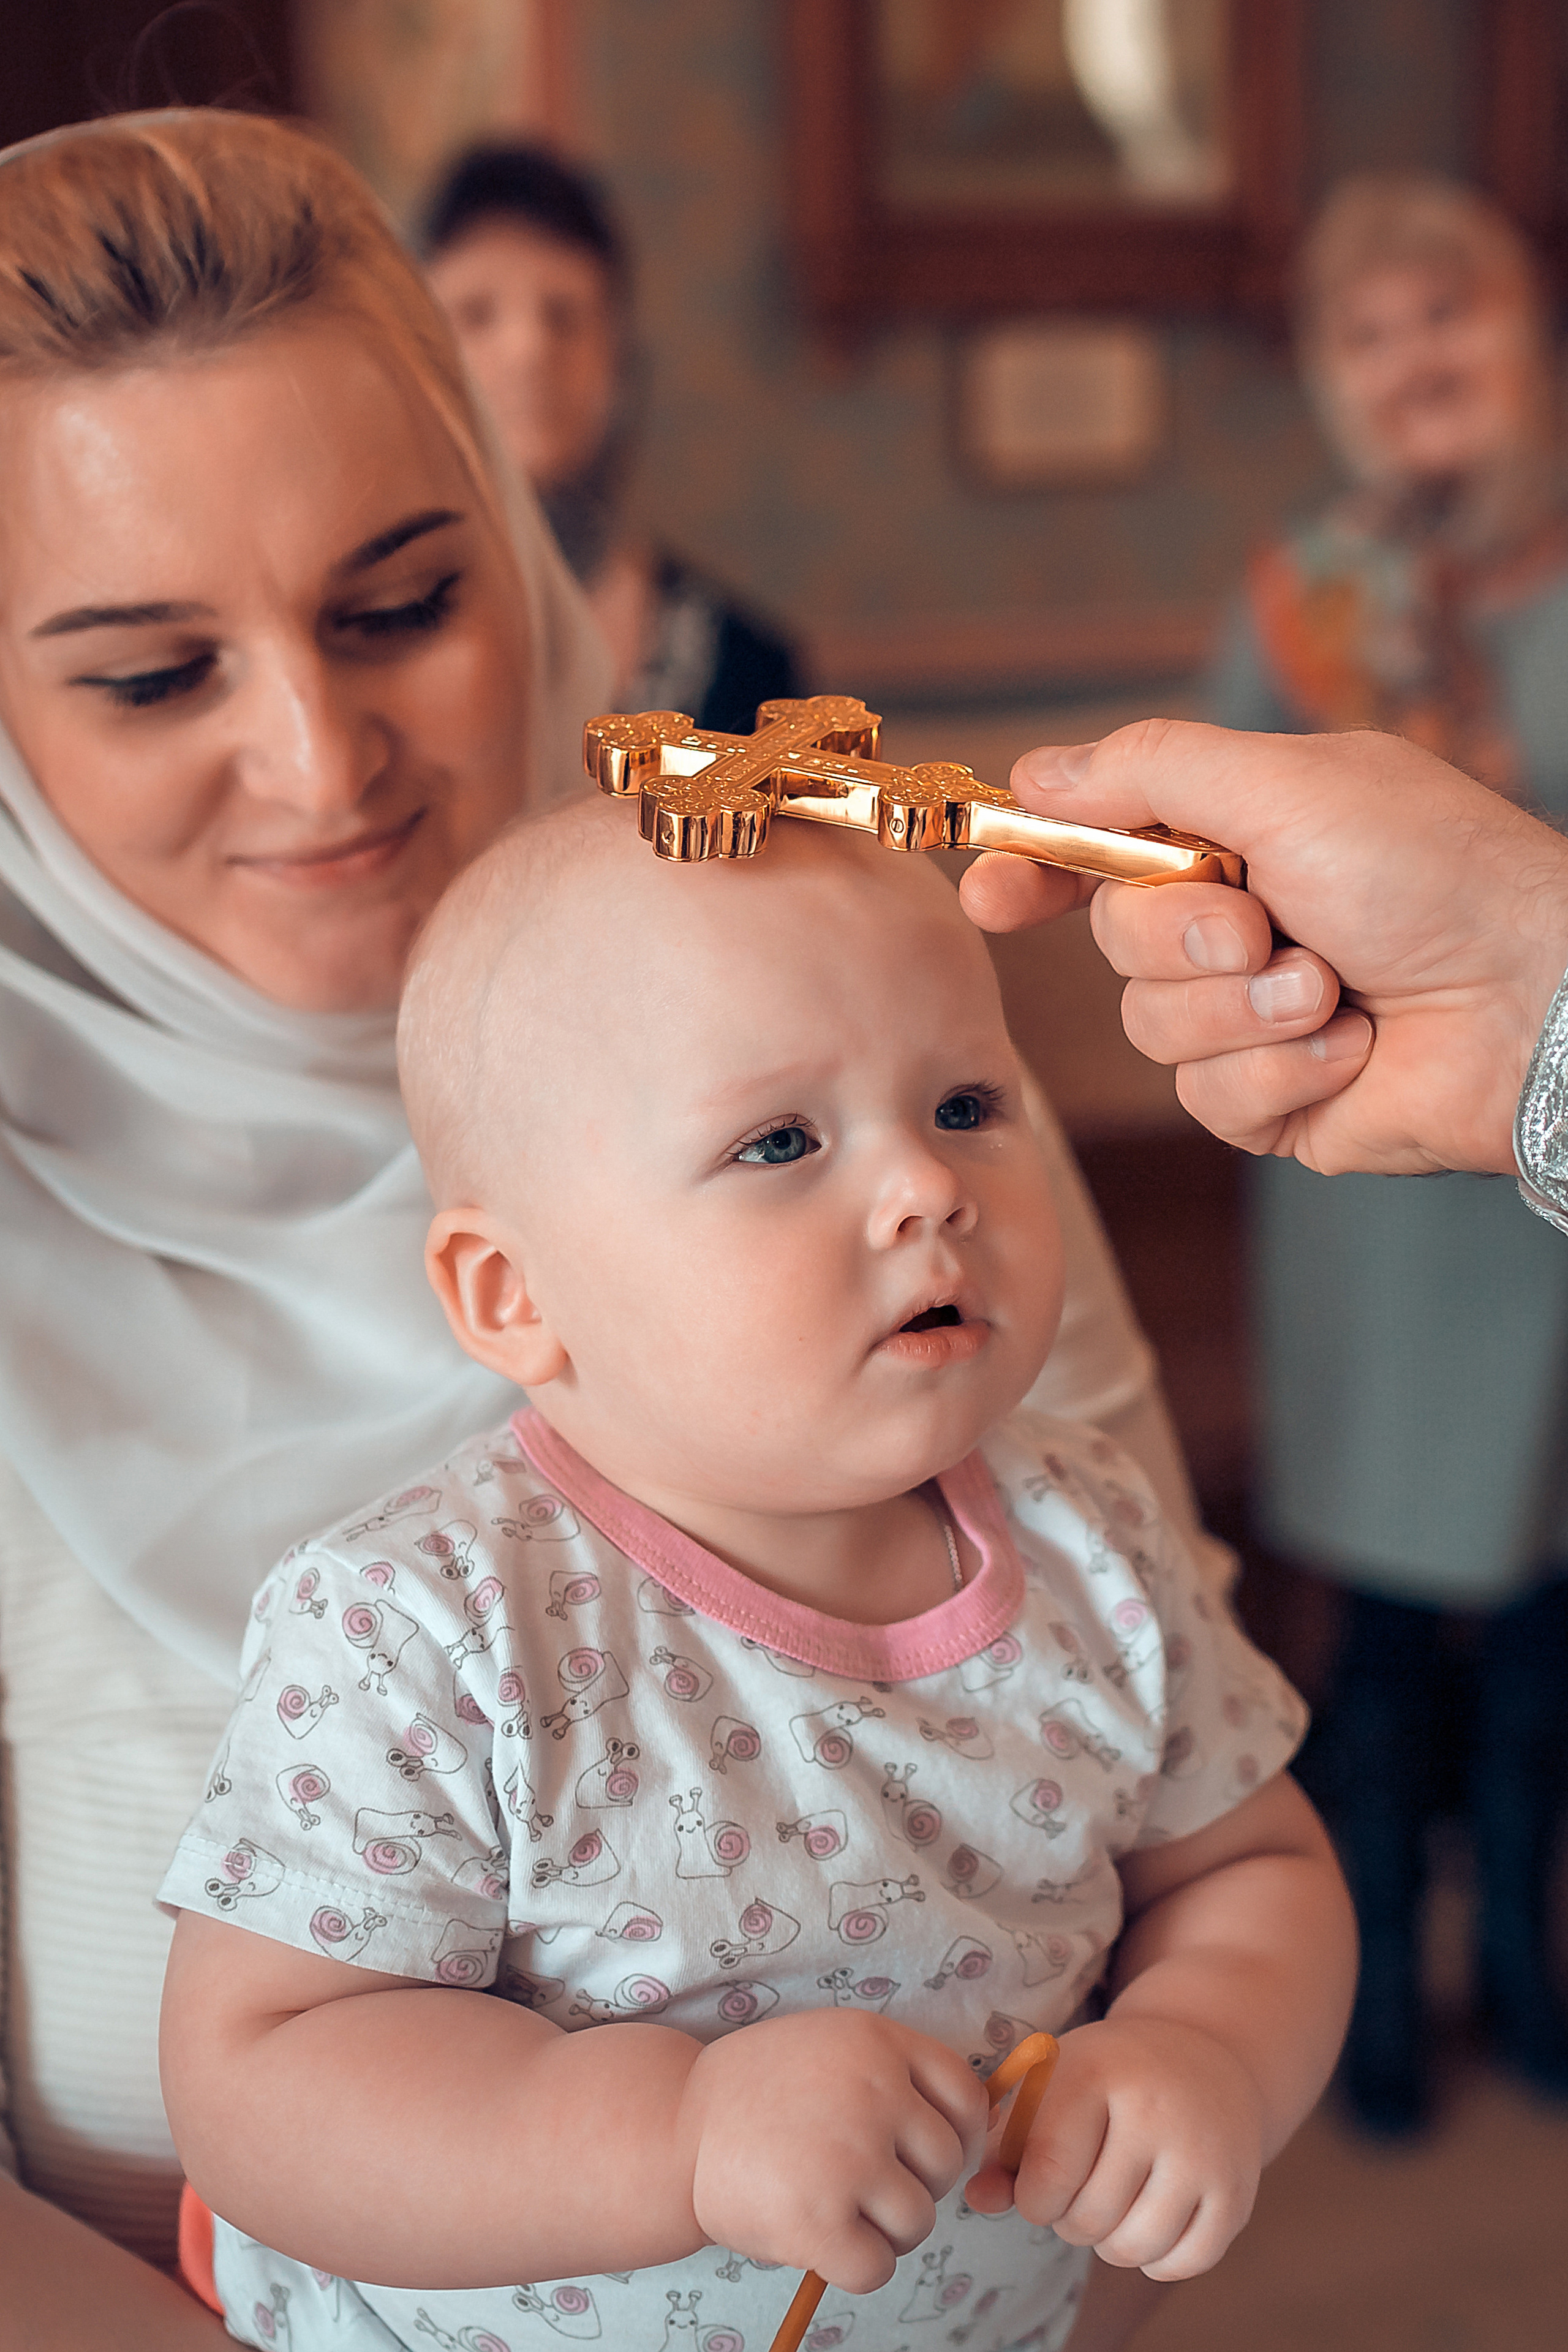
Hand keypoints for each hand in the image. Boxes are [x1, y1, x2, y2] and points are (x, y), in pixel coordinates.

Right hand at [679, 2008, 988, 2293]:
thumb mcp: (832, 2047)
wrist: (673, 2126)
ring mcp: (847, 2156)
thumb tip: (979, 2127)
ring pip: (919, 2221)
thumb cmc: (762, 2093)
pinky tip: (820, 2238)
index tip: (921, 2152)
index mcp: (877, 2041)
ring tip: (836, 2207)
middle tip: (861, 2181)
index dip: (957, 2135)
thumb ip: (895, 2073)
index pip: (967, 2098)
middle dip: (914, 2183)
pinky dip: (855, 2266)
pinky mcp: (818, 2221)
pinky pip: (878, 2267)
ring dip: (885, 2229)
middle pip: (947, 2165)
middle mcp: (872, 2092)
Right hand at [958, 720, 1567, 1175]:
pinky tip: (1349, 1048)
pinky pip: (1208, 1099)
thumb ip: (1150, 771)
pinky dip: (1278, 1070)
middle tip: (1263, 925)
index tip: (993, 896)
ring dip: (1242, 1010)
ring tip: (1331, 990)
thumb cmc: (1433, 873)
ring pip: (1151, 1029)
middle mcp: (1235, 927)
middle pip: (1112, 942)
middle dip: (1180, 937)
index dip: (1032, 872)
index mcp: (1235, 837)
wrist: (1531, 998)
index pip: (1098, 851)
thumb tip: (1038, 772)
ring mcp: (1249, 1019)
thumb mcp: (1288, 785)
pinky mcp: (1272, 1100)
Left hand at [965, 2015, 1263, 2280]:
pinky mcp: (1236, 2191)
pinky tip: (1151, 2217)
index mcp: (1098, 2071)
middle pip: (1088, 2219)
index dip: (1033, 2198)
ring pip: (1132, 2248)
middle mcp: (1156, 2107)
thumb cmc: (1110, 2077)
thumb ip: (1007, 2144)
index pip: (1048, 2173)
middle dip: (1071, 2220)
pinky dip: (1157, 2258)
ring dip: (1110, 2242)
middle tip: (1083, 2189)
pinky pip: (1182, 2264)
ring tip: (1113, 2202)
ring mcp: (1203, 2151)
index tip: (1040, 2185)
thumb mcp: (1054, 2087)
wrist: (1206, 2053)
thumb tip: (977, 2199)